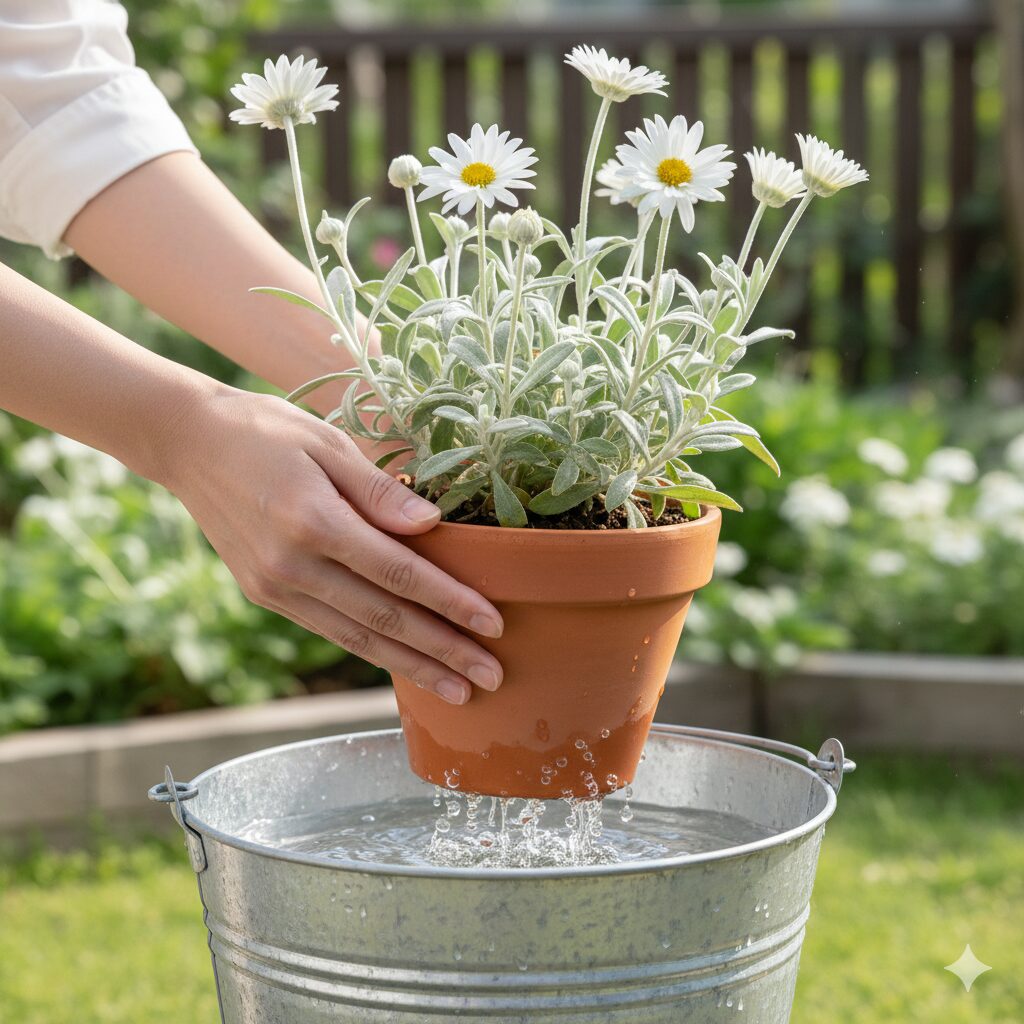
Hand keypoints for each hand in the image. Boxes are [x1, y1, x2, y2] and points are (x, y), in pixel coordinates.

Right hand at [159, 388, 503, 703]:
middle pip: (384, 617)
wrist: (188, 443)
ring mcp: (275, 587)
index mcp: (313, 521)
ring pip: (358, 636)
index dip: (450, 602)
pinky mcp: (266, 594)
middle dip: (442, 650)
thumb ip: (379, 490)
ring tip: (458, 691)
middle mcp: (292, 566)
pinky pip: (331, 629)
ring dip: (412, 666)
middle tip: (491, 676)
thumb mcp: (327, 442)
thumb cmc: (267, 431)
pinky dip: (372, 651)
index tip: (493, 625)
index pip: (399, 573)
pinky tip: (404, 663)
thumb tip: (431, 525)